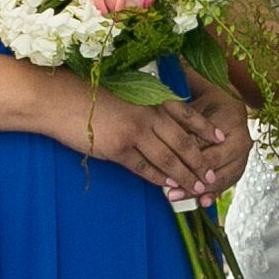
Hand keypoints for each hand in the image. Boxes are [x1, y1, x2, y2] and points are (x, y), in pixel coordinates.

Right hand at [50, 77, 222, 189]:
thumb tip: (161, 116)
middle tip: (211, 176)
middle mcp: (147, 114)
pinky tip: (167, 187)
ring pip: (168, 159)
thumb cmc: (86, 90)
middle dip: (200, 161)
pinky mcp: (117, 150)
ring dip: (184, 176)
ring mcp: (133, 133)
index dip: (205, 128)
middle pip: (182, 142)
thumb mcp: (123, 89)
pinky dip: (158, 179)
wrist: (57, 98)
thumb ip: (144, 102)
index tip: (221, 138)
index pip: (187, 114)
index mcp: (150, 97)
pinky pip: (144, 168)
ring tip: (196, 188)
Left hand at [172, 82, 253, 204]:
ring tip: (176, 197)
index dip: (184, 158)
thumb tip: (170, 151)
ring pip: (221, 177)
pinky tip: (202, 202)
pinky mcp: (240, 168)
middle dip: (190, 178)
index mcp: (230, 121)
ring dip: (199, 190)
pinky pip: (227, 184)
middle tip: (169, 189)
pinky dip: (213, 194)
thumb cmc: (205, 106)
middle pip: (214, 164)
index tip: (166, 168)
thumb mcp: (192, 110)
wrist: (227, 106)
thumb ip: (184, 129)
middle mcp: (242, 140)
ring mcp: (244, 156)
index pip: (204, 144)